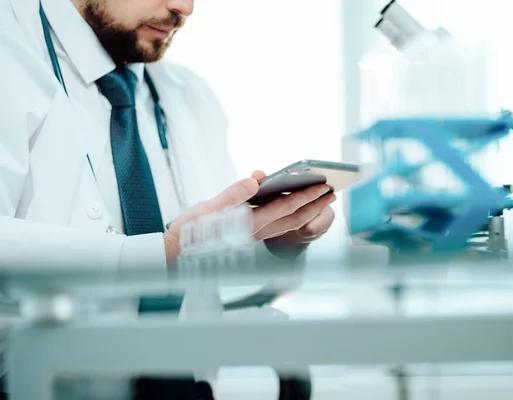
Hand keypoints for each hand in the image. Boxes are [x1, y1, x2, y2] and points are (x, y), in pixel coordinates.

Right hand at [164, 171, 334, 261]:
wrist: (177, 253)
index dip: (305, 198)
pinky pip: (275, 225)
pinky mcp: (248, 236)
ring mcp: (253, 236)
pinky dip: (289, 215)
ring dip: (306, 212)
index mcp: (248, 224)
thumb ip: (232, 194)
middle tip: (331, 193)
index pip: (284, 209)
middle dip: (314, 206)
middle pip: (293, 219)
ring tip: (320, 199)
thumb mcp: (207, 208)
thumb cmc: (190, 231)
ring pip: (287, 224)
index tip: (322, 188)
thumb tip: (256, 179)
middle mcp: (255, 232)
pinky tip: (292, 204)